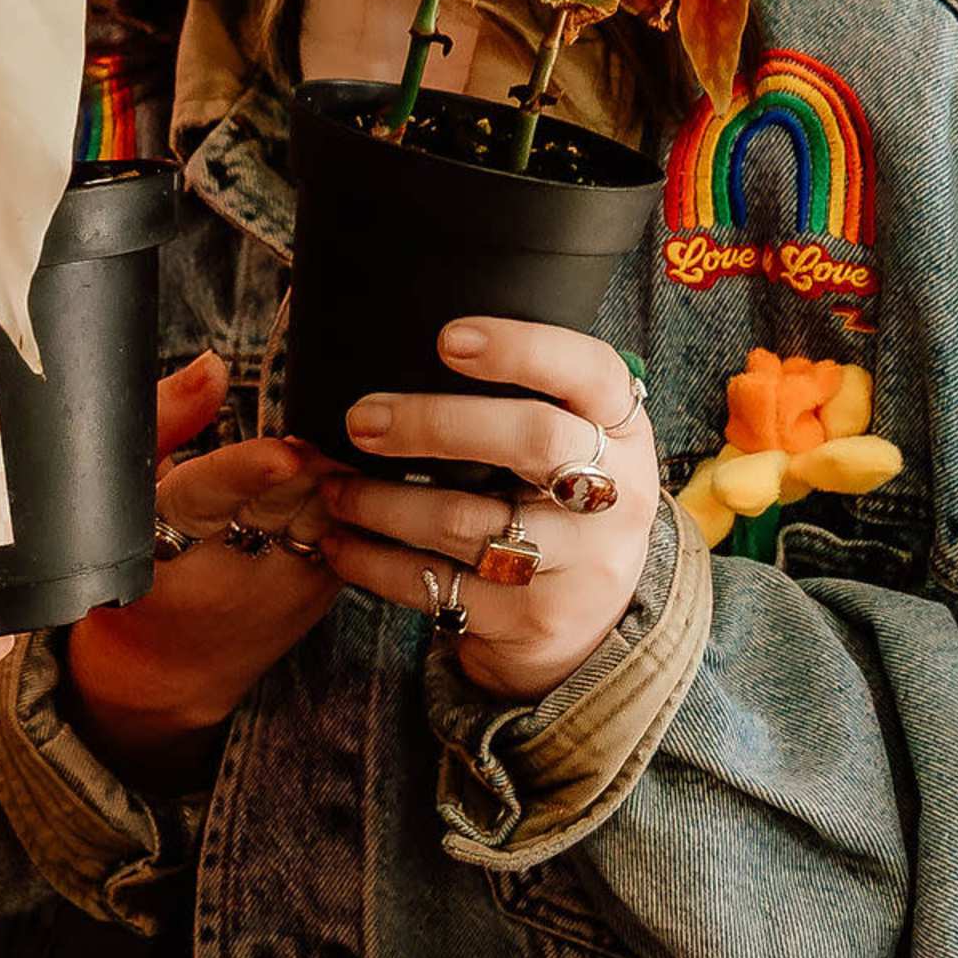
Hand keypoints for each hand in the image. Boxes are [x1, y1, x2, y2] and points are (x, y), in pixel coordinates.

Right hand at [60, 352, 337, 775]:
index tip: (283, 452)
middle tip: (323, 413)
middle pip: (283, 500)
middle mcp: (226, 577)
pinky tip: (353, 468)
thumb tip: (214, 365)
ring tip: (340, 436)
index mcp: (159, 544)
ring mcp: (282, 593)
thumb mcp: (127, 493)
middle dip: (307, 456)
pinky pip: (347, 528)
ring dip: (334, 473)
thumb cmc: (139, 564)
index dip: (248, 474)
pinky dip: (348, 496)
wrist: (166, 671)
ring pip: (324, 513)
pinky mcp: (321, 595)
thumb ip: (168, 422)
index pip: (208, 502)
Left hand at [311, 318, 658, 702]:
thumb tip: (415, 333)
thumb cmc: (563, 503)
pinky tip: (339, 542)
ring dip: (383, 502)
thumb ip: (532, 398)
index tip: (448, 339)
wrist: (593, 625)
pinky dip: (375, 564)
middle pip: (534, 441)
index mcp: (625, 433)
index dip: (523, 348)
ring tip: (332, 485)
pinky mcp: (532, 622)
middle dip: (437, 424)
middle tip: (362, 419)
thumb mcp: (579, 445)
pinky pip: (438, 586)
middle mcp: (616, 496)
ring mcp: (579, 566)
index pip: (591, 372)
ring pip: (469, 522)